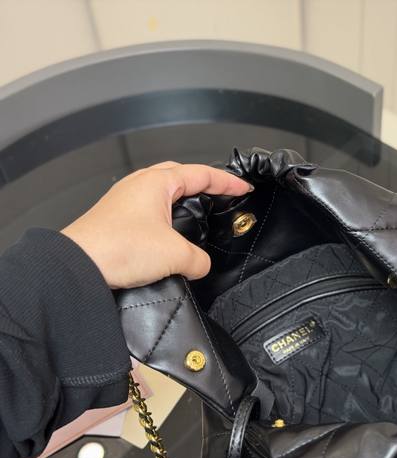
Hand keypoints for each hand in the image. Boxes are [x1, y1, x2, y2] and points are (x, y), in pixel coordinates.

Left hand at [62, 161, 251, 288]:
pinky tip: (168, 235)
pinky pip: (148, 211)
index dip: (227, 181)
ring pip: (162, 193)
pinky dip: (165, 216)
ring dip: (182, 199)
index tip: (243, 187)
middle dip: (204, 183)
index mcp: (157, 182)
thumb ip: (199, 259)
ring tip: (196, 213)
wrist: (77, 267)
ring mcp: (124, 201)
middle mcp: (138, 185)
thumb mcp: (175, 255)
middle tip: (221, 194)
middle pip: (180, 175)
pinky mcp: (115, 220)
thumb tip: (201, 264)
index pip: (202, 174)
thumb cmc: (117, 248)